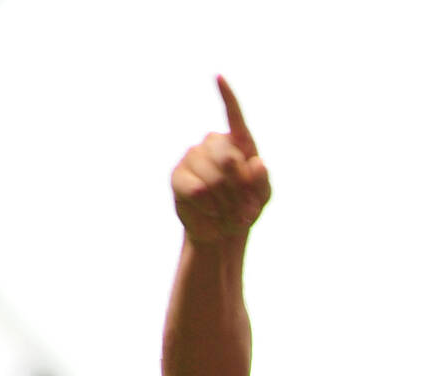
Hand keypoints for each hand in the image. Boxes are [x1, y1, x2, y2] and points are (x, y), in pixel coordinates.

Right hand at [171, 75, 270, 243]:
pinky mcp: (179, 175)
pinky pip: (197, 189)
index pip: (234, 117)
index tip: (218, 76)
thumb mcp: (261, 198)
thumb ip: (263, 181)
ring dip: (226, 202)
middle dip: (240, 189)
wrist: (221, 232)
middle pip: (227, 158)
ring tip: (229, 213)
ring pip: (212, 177)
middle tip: (246, 209)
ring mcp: (193, 157)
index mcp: (237, 144)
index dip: (228, 98)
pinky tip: (211, 210)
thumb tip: (258, 163)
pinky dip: (209, 205)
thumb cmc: (244, 210)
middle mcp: (213, 144)